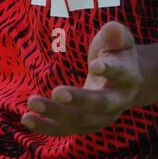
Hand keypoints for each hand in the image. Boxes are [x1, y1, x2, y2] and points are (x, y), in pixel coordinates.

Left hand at [21, 21, 143, 136]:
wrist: (129, 83)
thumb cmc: (119, 54)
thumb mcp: (121, 40)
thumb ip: (116, 34)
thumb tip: (113, 28)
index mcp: (130, 76)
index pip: (121, 73)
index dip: (110, 70)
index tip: (95, 65)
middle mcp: (119, 101)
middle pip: (101, 104)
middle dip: (80, 100)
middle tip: (57, 92)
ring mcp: (103, 117)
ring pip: (81, 121)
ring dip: (56, 114)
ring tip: (32, 102)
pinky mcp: (87, 125)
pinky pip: (67, 129)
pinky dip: (47, 126)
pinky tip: (28, 118)